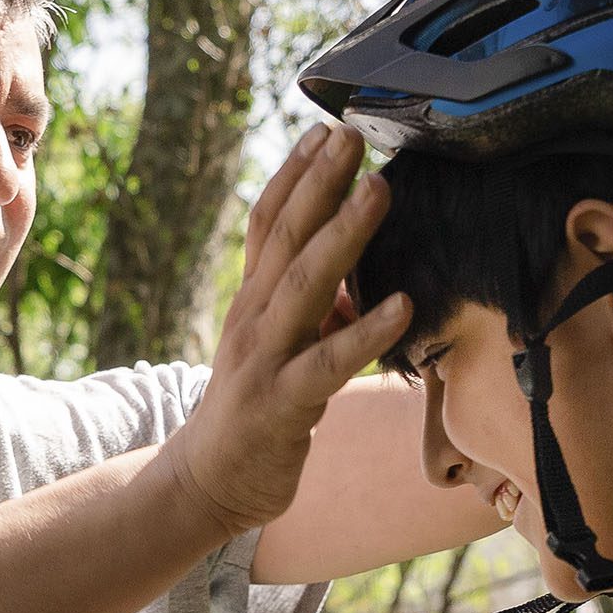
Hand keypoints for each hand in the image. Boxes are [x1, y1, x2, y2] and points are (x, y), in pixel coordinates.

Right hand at [170, 124, 412, 536]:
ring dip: (345, 235)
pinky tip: (402, 304)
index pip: (269, 222)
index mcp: (254, 299)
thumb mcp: (282, 348)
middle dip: (321, 181)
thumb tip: (360, 281)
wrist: (210, 483)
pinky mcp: (283, 404)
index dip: (295, 174)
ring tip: (380, 191)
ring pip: (306, 286)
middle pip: (286, 236)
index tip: (326, 129)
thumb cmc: (257, 410)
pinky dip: (366, 332)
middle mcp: (254, 318)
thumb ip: (314, 310)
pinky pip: (329, 363)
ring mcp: (265, 359)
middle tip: (353, 132)